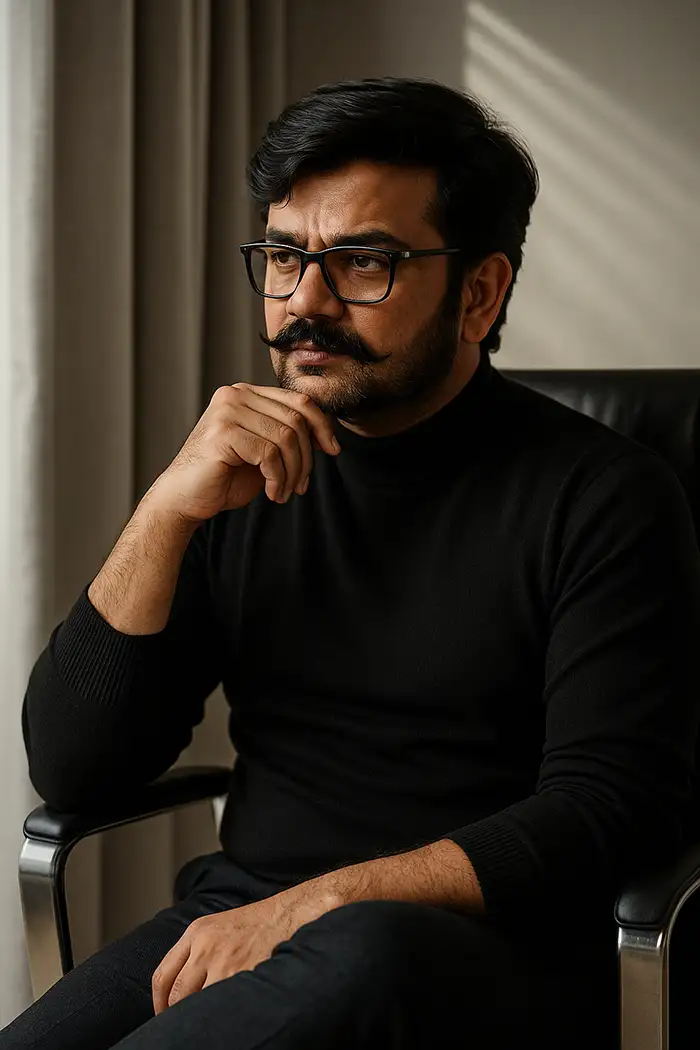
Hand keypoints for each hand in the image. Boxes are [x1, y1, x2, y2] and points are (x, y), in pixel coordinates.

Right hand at [144, 383, 341, 524]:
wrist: (184, 499)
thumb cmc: (224, 477)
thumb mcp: (263, 451)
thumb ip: (287, 435)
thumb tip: (326, 433)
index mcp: (246, 393)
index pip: (299, 401)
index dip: (322, 426)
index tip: (333, 450)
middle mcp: (235, 394)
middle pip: (296, 420)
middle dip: (306, 458)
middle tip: (300, 486)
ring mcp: (227, 411)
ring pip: (286, 438)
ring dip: (292, 472)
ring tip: (284, 492)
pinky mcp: (222, 433)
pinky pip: (269, 454)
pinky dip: (277, 478)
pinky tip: (271, 493)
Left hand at [151, 882, 343, 1013]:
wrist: (290, 914)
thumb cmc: (258, 923)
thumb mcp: (219, 926)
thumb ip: (196, 950)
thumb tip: (179, 988)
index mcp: (196, 932)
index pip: (162, 975)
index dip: (159, 1003)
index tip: (163, 1015)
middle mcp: (205, 946)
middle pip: (177, 994)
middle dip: (177, 1014)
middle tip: (186, 1025)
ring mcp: (224, 962)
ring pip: (198, 1003)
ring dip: (202, 1013)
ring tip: (209, 1020)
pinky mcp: (243, 974)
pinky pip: (222, 1004)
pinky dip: (221, 1013)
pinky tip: (228, 1014)